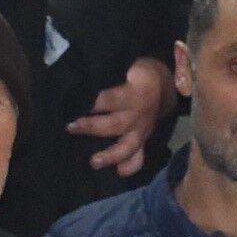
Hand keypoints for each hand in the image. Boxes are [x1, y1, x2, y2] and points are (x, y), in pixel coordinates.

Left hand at [75, 54, 173, 175]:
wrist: (165, 84)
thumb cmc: (139, 73)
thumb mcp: (129, 65)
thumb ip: (109, 72)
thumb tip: (82, 76)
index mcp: (133, 93)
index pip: (110, 98)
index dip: (93, 102)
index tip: (74, 103)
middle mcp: (137, 114)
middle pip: (115, 124)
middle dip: (92, 127)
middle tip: (71, 127)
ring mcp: (141, 130)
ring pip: (128, 146)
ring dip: (111, 155)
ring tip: (94, 162)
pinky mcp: (143, 140)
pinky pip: (140, 157)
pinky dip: (130, 166)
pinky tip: (119, 172)